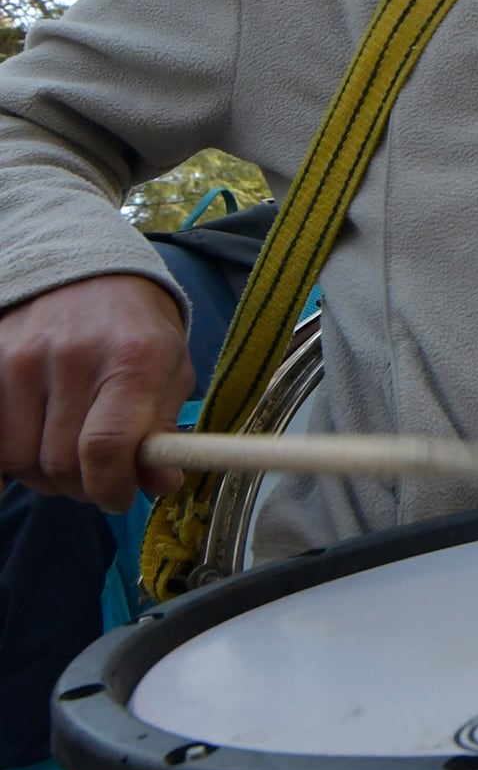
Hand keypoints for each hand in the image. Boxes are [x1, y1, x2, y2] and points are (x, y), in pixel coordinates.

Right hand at [0, 274, 192, 509]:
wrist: (88, 274)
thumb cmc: (137, 331)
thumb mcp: (170, 370)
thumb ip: (163, 429)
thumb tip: (162, 485)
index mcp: (133, 359)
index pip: (106, 447)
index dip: (112, 487)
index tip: (120, 496)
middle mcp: (72, 357)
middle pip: (60, 463)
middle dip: (83, 486)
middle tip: (98, 477)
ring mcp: (21, 358)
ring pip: (19, 459)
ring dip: (44, 475)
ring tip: (67, 456)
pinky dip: (7, 462)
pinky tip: (31, 450)